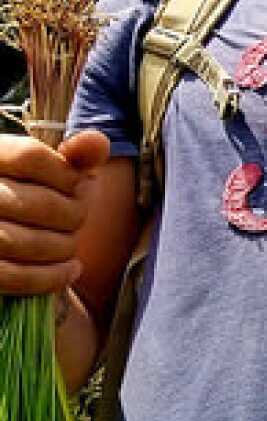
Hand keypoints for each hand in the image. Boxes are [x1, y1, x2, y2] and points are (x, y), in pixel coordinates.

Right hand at [0, 129, 110, 295]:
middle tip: (77, 218)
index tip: (76, 185)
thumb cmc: (19, 192)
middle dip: (72, 214)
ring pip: (26, 243)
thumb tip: (99, 142)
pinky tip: (71, 270)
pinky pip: (14, 277)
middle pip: (38, 203)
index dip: (65, 174)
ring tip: (71, 245)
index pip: (31, 157)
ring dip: (63, 247)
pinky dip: (51, 277)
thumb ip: (71, 156)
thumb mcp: (38, 168)